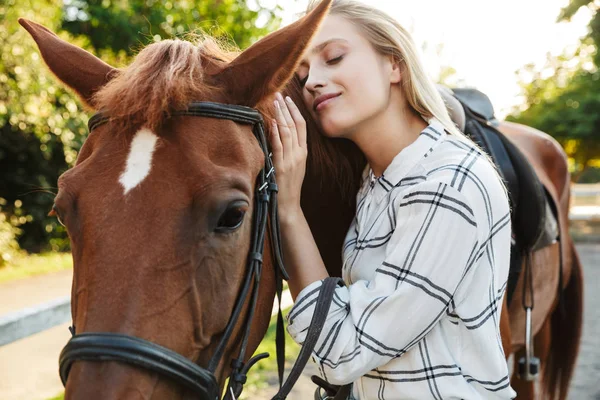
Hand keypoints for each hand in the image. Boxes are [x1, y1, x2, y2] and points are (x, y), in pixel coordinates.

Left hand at [269, 92, 306, 219]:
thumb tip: (279, 133)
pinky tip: (272, 122)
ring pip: (287, 132)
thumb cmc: (289, 186)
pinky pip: (279, 146)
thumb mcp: (294, 166)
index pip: (302, 126)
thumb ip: (290, 150)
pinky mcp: (282, 166)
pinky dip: (275, 132)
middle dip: (286, 109)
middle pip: (295, 126)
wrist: (289, 205)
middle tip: (279, 95)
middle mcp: (299, 154)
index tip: (288, 99)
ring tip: (275, 102)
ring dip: (280, 116)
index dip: (295, 111)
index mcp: (304, 153)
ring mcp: (291, 160)